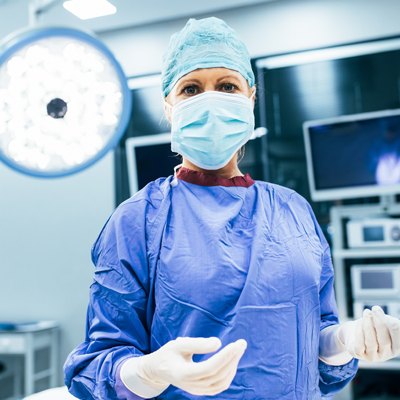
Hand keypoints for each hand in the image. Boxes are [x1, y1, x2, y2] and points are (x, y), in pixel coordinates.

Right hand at [122, 337, 246, 396]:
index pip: (208, 368)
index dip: (224, 357)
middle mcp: (191, 386)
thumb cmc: (168, 354)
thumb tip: (218, 343)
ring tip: (238, 349)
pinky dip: (229, 373)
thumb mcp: (178, 344)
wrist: (159, 370)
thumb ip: (197, 343)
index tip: (235, 344)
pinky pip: (220, 385)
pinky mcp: (202, 391)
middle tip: (242, 343)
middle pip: (218, 375)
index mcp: (183, 374)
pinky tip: (232, 360)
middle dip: (232, 358)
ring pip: (221, 382)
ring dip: (233, 365)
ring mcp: (197, 391)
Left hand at [337, 306, 399, 361]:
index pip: (398, 342)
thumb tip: (391, 321)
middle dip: (380, 323)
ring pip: (371, 341)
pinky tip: (360, 321)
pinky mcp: (359, 355)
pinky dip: (359, 331)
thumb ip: (388, 323)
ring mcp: (372, 356)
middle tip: (376, 308)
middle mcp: (385, 354)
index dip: (396, 332)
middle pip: (384, 341)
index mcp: (394, 348)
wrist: (354, 334)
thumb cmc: (373, 328)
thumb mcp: (383, 324)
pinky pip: (359, 344)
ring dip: (368, 324)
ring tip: (366, 312)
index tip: (393, 320)